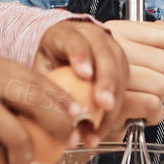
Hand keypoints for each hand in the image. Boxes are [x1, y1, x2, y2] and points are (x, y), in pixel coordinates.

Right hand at [0, 52, 83, 163]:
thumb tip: (26, 110)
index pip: (42, 81)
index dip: (64, 101)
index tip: (78, 117)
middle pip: (43, 105)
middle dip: (61, 128)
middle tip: (66, 143)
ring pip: (21, 136)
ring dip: (27, 156)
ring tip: (22, 163)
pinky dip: (1, 162)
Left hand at [35, 20, 131, 142]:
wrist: (64, 50)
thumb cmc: (50, 58)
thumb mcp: (40, 66)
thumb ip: (43, 83)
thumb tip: (43, 109)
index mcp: (67, 33)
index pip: (75, 41)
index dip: (81, 56)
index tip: (84, 75)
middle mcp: (94, 38)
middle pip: (105, 56)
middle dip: (106, 82)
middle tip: (104, 104)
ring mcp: (111, 50)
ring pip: (119, 73)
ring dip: (113, 103)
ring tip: (98, 129)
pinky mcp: (122, 66)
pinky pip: (123, 88)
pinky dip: (112, 113)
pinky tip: (100, 130)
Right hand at [105, 19, 163, 125]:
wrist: (83, 116)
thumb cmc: (110, 81)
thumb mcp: (132, 48)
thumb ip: (157, 35)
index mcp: (115, 31)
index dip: (162, 52)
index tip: (148, 60)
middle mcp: (110, 49)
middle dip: (160, 77)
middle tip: (143, 83)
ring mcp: (110, 77)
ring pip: (161, 84)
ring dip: (156, 97)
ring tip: (138, 97)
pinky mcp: (113, 104)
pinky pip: (152, 104)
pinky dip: (152, 114)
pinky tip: (140, 112)